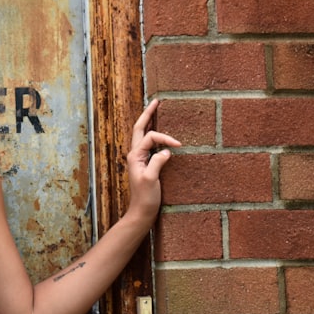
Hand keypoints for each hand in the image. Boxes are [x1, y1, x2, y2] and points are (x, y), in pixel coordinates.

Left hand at [125, 99, 179, 224]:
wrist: (142, 212)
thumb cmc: (145, 197)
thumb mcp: (152, 179)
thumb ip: (157, 162)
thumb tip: (166, 150)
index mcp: (135, 155)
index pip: (150, 137)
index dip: (165, 137)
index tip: (179, 145)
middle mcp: (135, 154)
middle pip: (139, 128)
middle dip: (147, 114)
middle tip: (156, 101)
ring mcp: (139, 158)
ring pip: (142, 134)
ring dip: (149, 121)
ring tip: (156, 110)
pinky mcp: (145, 164)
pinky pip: (149, 144)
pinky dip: (154, 135)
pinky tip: (160, 132)